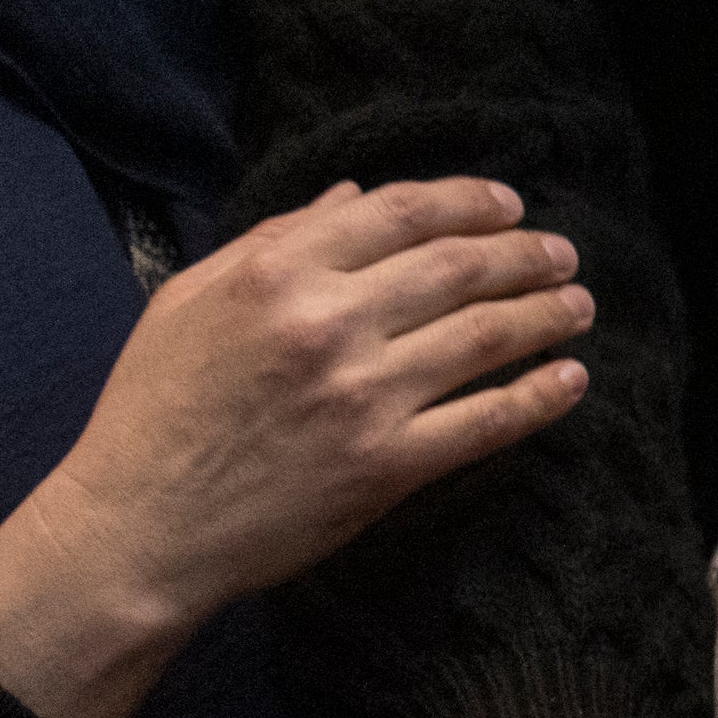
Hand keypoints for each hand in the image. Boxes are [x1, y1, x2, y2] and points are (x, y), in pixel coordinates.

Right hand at [0, 179, 587, 717]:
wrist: (138, 524)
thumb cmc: (155, 406)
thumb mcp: (193, 297)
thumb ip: (277, 237)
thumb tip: (355, 192)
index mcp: (279, 270)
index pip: (402, 212)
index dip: (469, 202)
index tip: (509, 206)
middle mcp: (328, 323)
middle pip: (458, 267)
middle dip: (524, 254)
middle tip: (563, 255)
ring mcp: (363, 396)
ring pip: (483, 338)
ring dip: (544, 315)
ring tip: (579, 305)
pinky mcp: (386, 465)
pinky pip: (483, 422)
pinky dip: (538, 397)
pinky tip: (570, 378)